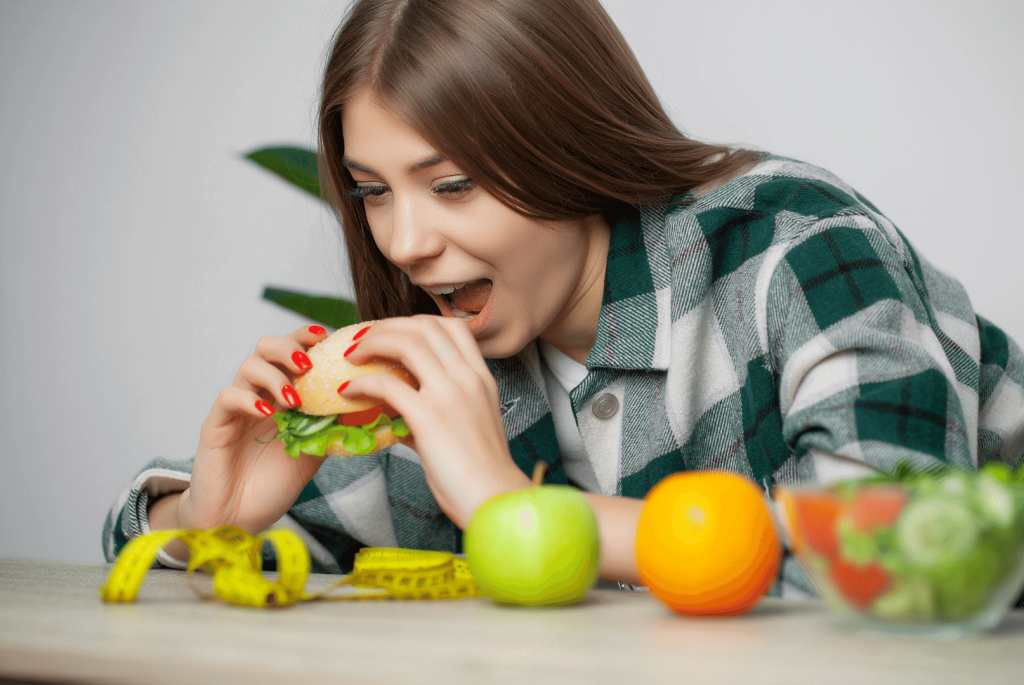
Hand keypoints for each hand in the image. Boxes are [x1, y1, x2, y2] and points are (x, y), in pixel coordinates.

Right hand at [150, 325, 329, 539]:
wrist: (237, 519)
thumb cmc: (272, 484)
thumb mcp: (313, 452)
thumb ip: (331, 428)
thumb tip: (367, 409)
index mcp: (281, 395)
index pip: (291, 352)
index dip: (306, 338)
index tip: (327, 337)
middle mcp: (259, 394)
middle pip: (266, 347)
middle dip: (289, 347)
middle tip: (308, 364)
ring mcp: (237, 408)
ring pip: (248, 366)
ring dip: (275, 376)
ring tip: (293, 400)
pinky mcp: (216, 424)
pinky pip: (228, 397)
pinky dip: (249, 399)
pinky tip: (268, 413)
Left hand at [340, 316, 531, 527]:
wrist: (495, 500)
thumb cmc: (481, 474)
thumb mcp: (465, 429)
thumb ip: (431, 414)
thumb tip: (395, 417)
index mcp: (480, 378)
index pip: (451, 327)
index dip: (415, 322)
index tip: (392, 333)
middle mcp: (467, 378)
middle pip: (424, 326)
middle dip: (387, 326)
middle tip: (363, 338)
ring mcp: (450, 394)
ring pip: (406, 343)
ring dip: (372, 342)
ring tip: (352, 355)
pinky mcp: (430, 417)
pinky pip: (387, 385)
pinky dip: (362, 382)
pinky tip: (349, 391)